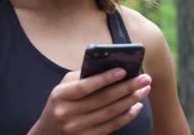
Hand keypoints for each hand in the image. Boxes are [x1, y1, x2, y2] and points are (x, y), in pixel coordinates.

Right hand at [28, 68, 151, 134]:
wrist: (48, 133)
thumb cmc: (61, 102)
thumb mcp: (63, 87)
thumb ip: (82, 77)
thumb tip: (110, 66)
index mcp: (60, 96)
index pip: (85, 86)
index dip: (105, 78)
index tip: (123, 70)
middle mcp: (67, 113)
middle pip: (103, 100)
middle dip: (127, 87)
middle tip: (145, 78)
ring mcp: (77, 129)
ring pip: (110, 113)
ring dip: (131, 100)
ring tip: (145, 89)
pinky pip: (112, 126)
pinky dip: (127, 115)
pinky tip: (136, 105)